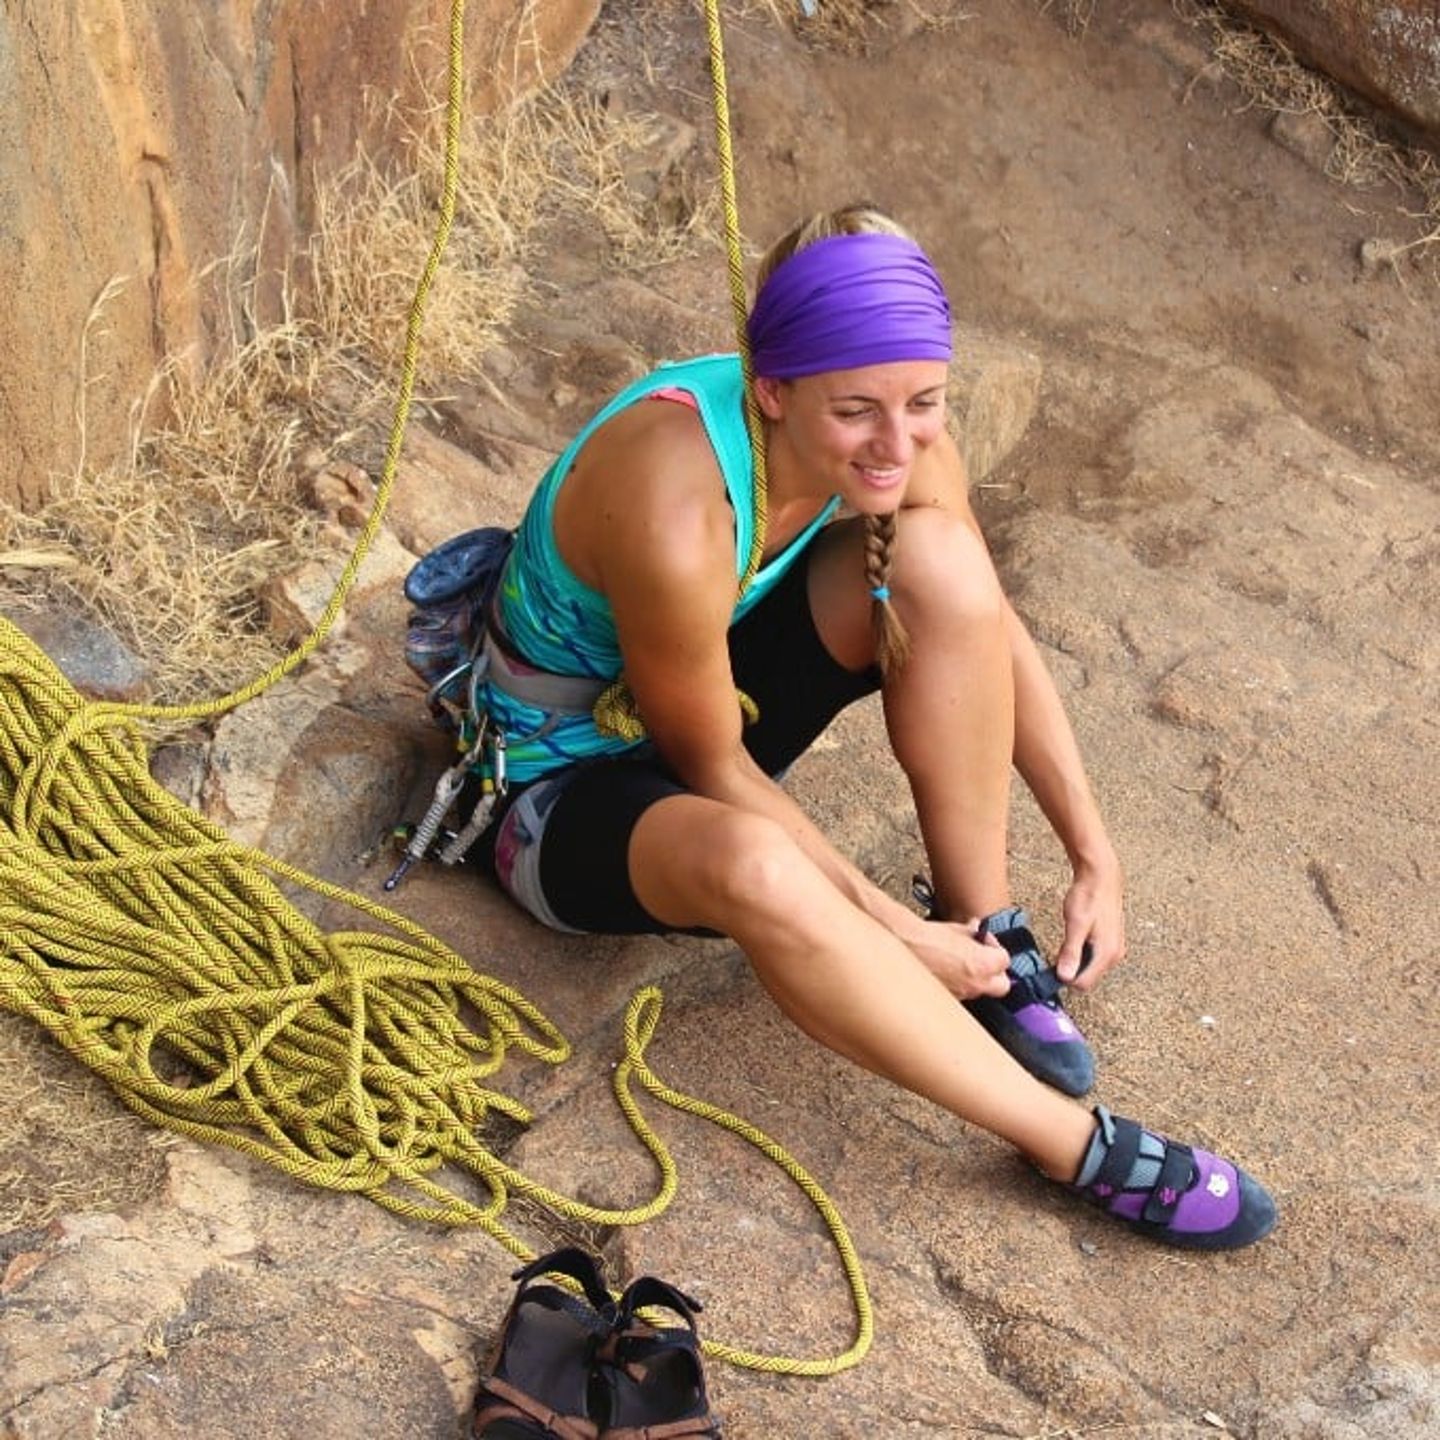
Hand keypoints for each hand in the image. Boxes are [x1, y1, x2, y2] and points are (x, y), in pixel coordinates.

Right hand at [904, 917, 1012, 1001]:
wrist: (901, 948)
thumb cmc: (926, 937)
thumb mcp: (955, 929)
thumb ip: (972, 933)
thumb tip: (975, 930)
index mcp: (983, 964)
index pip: (1005, 960)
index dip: (994, 947)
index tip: (983, 941)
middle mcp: (975, 985)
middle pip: (1002, 986)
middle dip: (995, 973)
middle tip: (983, 960)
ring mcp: (961, 996)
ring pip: (980, 991)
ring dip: (976, 979)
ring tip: (960, 964)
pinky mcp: (947, 1000)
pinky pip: (962, 994)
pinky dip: (958, 985)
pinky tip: (946, 972)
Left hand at [1057, 850, 1125, 990]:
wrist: (1100, 876)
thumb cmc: (1089, 896)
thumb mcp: (1075, 925)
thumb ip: (1071, 952)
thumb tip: (1065, 976)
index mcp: (1107, 954)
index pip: (1083, 984)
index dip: (1065, 978)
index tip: (1052, 966)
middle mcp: (1114, 955)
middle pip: (1087, 977)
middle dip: (1070, 969)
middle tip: (1057, 951)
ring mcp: (1114, 948)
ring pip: (1089, 967)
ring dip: (1075, 961)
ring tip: (1066, 942)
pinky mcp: (1110, 941)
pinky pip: (1093, 956)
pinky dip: (1081, 953)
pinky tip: (1074, 939)